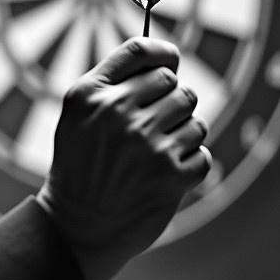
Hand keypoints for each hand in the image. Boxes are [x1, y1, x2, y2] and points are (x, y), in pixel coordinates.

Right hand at [36, 37, 210, 279]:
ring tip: (156, 156)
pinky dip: (189, 167)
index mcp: (91, 95)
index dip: (164, 53)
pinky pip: (202, 154)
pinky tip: (163, 178)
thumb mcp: (77, 117)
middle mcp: (117, 113)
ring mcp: (145, 144)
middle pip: (174, 84)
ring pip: (195, 119)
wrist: (77, 228)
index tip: (172, 61)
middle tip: (152, 129)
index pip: (140, 51)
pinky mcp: (170, 175)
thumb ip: (113, 84)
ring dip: (183, 136)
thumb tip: (170, 62)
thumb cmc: (81, 167)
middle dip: (171, 103)